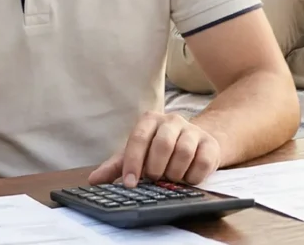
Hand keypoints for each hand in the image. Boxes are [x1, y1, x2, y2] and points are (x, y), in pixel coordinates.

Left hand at [87, 112, 220, 187]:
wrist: (194, 144)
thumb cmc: (159, 151)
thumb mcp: (137, 156)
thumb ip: (116, 167)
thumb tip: (93, 180)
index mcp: (150, 121)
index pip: (138, 139)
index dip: (133, 162)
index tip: (131, 184)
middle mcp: (172, 120)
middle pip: (163, 144)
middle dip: (156, 168)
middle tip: (155, 179)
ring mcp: (193, 130)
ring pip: (184, 152)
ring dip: (174, 173)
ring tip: (170, 178)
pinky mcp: (210, 144)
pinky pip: (202, 162)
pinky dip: (192, 177)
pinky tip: (187, 179)